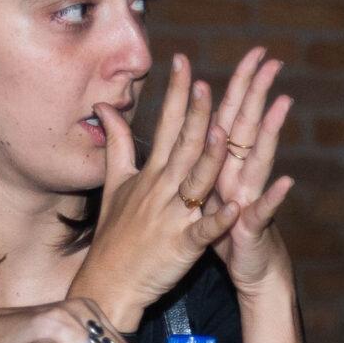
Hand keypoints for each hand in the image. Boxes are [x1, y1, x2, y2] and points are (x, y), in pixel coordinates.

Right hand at [75, 53, 240, 331]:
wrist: (109, 282)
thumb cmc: (115, 235)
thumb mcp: (114, 185)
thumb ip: (116, 144)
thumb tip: (106, 107)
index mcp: (150, 173)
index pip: (164, 124)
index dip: (175, 93)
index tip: (183, 60)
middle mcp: (161, 189)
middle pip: (181, 146)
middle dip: (194, 114)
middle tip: (206, 83)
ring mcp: (172, 217)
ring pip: (194, 182)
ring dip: (207, 158)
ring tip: (222, 133)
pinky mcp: (182, 246)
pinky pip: (203, 230)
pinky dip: (219, 220)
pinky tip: (237, 207)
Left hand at [205, 48, 297, 293]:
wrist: (251, 269)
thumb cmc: (224, 230)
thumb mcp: (206, 191)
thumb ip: (199, 159)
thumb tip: (191, 129)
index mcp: (225, 164)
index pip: (232, 116)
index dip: (239, 85)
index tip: (250, 53)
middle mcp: (242, 174)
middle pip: (250, 127)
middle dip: (258, 93)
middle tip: (270, 60)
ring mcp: (251, 197)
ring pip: (260, 160)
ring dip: (270, 133)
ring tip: (281, 104)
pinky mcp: (254, 226)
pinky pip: (263, 210)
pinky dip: (274, 197)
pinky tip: (286, 182)